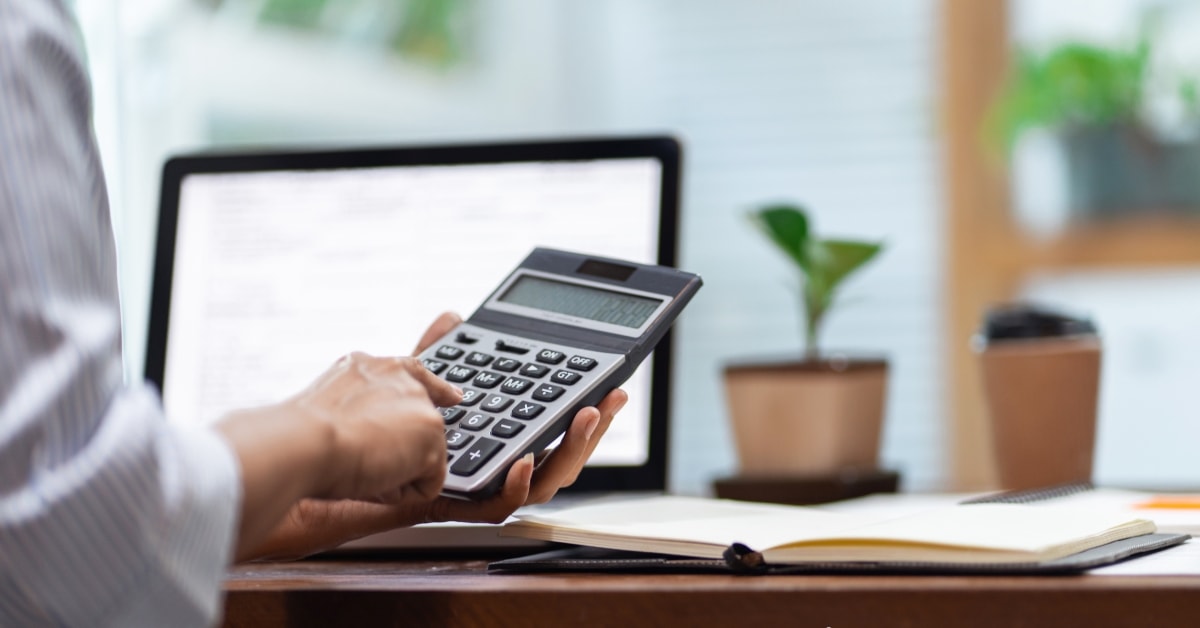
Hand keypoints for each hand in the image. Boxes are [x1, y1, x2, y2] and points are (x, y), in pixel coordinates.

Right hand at [217, 332, 460, 561]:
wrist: (300, 442)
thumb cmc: (302, 434)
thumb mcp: (334, 407)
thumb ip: (363, 405)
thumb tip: (370, 413)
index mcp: (371, 368)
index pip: (414, 372)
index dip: (437, 389)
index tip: (453, 398)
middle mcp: (400, 377)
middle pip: (422, 424)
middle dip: (401, 451)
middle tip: (362, 460)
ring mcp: (420, 404)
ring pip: (421, 458)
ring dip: (394, 473)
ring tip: (357, 466)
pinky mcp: (431, 433)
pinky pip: (428, 484)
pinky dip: (400, 493)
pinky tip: (371, 479)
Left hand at [240, 311, 625, 560]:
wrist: (295, 466)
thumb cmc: (340, 431)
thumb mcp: (396, 379)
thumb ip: (430, 355)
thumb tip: (454, 314)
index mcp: (472, 435)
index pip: (537, 420)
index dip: (574, 401)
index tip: (606, 379)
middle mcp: (473, 462)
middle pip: (549, 449)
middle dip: (589, 426)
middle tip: (614, 398)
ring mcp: (462, 486)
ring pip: (537, 480)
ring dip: (571, 451)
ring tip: (588, 419)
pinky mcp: (444, 508)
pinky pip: (494, 508)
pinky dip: (518, 483)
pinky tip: (528, 455)